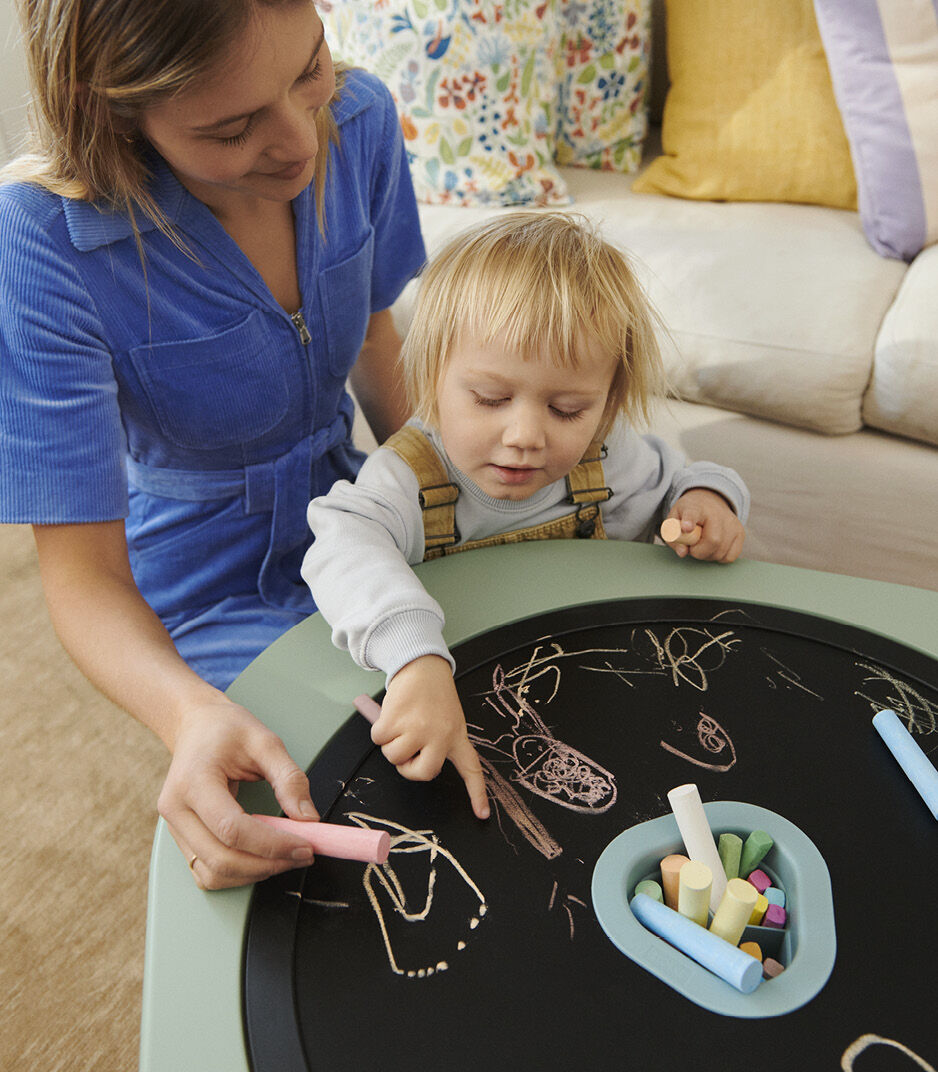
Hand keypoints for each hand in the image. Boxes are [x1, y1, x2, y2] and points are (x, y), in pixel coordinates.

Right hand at [158, 696, 320, 889]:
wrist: (197, 726)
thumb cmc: (225, 729)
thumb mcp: (266, 742)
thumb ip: (290, 779)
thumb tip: (308, 819)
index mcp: (194, 781)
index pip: (232, 829)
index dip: (272, 844)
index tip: (304, 846)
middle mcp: (176, 809)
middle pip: (221, 858)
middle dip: (267, 864)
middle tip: (302, 855)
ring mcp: (174, 827)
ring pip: (212, 873)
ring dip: (254, 873)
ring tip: (285, 857)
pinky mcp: (182, 838)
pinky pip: (207, 872)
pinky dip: (237, 874)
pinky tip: (261, 858)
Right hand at [372, 655, 489, 819]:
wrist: (421, 665)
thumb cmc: (432, 695)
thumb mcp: (446, 718)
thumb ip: (437, 741)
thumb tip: (409, 763)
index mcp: (457, 737)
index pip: (472, 770)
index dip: (477, 795)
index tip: (483, 815)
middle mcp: (441, 736)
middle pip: (422, 773)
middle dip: (407, 767)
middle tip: (407, 749)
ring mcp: (418, 728)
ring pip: (394, 756)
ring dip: (391, 742)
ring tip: (401, 721)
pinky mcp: (397, 720)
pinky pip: (379, 739)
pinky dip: (379, 728)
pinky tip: (391, 713)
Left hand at [664, 489, 744, 562]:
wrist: (708, 501)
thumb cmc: (688, 515)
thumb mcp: (674, 520)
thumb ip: (673, 537)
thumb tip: (683, 552)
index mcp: (695, 507)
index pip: (693, 513)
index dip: (689, 521)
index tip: (686, 527)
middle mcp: (717, 513)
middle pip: (712, 540)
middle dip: (698, 552)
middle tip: (692, 548)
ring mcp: (731, 523)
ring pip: (721, 551)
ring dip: (707, 555)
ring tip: (702, 545)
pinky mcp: (740, 533)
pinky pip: (730, 556)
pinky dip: (719, 557)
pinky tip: (713, 548)